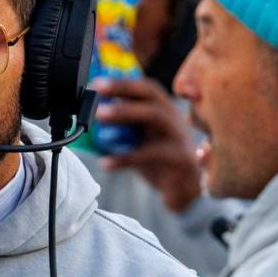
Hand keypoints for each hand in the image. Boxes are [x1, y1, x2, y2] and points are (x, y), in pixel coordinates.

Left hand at [91, 77, 201, 213]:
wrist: (186, 193)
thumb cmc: (161, 165)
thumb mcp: (140, 143)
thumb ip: (122, 133)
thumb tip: (91, 126)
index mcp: (165, 111)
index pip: (145, 88)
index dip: (122, 82)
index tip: (98, 83)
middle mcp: (174, 118)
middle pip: (151, 95)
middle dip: (123, 88)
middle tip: (97, 91)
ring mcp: (179, 136)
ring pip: (155, 116)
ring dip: (125, 113)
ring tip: (100, 116)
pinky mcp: (179, 157)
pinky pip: (150, 154)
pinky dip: (125, 158)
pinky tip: (106, 162)